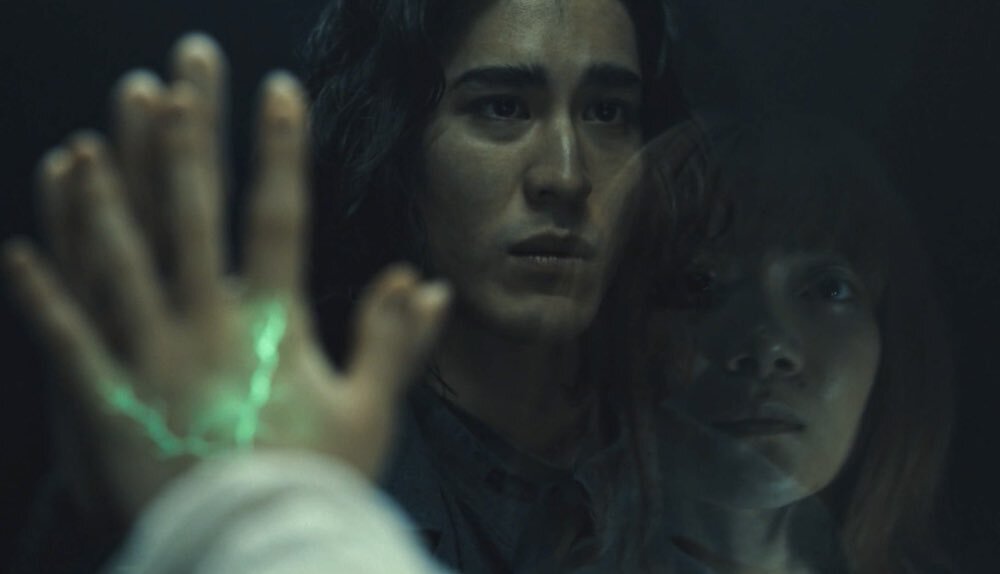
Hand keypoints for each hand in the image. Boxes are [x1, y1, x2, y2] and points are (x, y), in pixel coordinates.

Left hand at [2, 34, 448, 518]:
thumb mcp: (371, 412)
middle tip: (183, 68)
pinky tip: (18, 250)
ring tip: (85, 139)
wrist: (258, 545)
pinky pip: (67, 343)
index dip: (280, 150)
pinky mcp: (110, 403)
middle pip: (193, 216)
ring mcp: (153, 360)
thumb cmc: (318, 479)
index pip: (278, 218)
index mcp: (274, 325)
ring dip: (102, 197)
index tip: (278, 89)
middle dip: (190, 135)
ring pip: (119, 264)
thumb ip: (396, 342)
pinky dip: (43, 297)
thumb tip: (423, 283)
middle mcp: (208, 326)